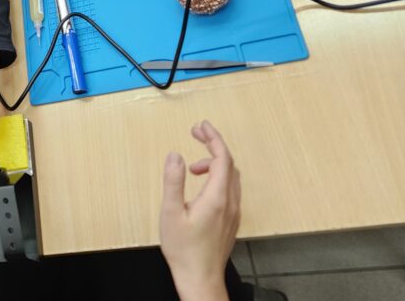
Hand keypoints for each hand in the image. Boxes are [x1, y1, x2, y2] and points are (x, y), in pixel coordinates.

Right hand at [160, 121, 239, 300]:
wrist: (200, 279)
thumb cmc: (185, 251)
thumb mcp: (170, 213)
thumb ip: (173, 181)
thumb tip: (175, 156)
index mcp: (217, 198)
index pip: (222, 158)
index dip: (213, 138)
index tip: (202, 126)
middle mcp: (230, 203)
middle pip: (229, 164)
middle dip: (213, 146)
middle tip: (197, 135)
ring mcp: (233, 213)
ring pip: (231, 177)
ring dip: (214, 164)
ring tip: (192, 167)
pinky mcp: (231, 221)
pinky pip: (230, 190)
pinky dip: (217, 178)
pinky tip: (201, 186)